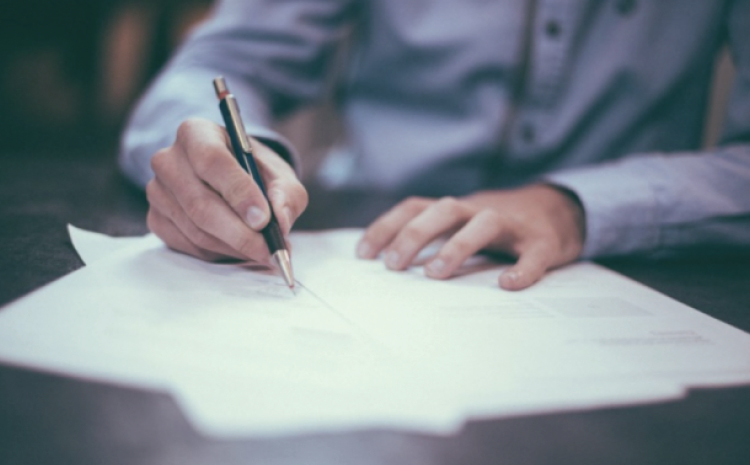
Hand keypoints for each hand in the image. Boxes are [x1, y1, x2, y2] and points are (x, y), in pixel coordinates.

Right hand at [145, 118, 307, 262]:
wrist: (230, 179)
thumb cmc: (254, 171)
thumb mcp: (279, 174)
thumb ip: (286, 194)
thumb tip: (280, 221)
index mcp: (196, 133)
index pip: (212, 161)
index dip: (238, 192)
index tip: (263, 219)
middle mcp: (169, 160)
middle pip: (201, 203)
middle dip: (240, 233)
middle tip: (269, 250)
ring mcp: (158, 191)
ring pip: (196, 230)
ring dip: (234, 247)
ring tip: (263, 251)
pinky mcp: (156, 219)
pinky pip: (189, 245)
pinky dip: (220, 253)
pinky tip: (240, 249)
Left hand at [356, 185, 584, 289]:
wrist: (560, 211)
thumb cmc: (498, 227)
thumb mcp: (462, 225)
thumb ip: (433, 239)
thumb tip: (388, 267)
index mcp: (456, 210)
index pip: (415, 208)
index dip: (387, 227)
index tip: (363, 254)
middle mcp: (480, 210)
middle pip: (444, 210)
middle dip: (414, 234)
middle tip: (393, 266)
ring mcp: (513, 225)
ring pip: (484, 223)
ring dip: (457, 245)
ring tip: (435, 274)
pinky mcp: (543, 242)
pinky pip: (533, 254)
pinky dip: (522, 269)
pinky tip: (508, 285)